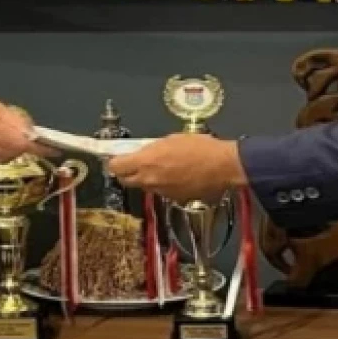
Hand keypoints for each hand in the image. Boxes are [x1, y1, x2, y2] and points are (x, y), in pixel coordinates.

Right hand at [0, 91, 57, 163]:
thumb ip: (11, 119)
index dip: (37, 147)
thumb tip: (31, 132)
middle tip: (31, 139)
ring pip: (1, 161)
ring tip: (12, 140)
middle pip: (12, 154)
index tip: (52, 148)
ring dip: (11, 152)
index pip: (18, 142)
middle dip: (24, 147)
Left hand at [107, 133, 247, 202]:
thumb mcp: (171, 139)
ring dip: (147, 178)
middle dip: (127, 172)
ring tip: (163, 168)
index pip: (115, 167)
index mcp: (146, 162)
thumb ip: (153, 148)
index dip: (115, 162)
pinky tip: (177, 176)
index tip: (119, 157)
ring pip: (145, 186)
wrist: (223, 166)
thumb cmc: (199, 146)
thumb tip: (144, 153)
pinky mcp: (174, 199)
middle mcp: (149, 180)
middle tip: (136, 163)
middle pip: (126, 180)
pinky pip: (162, 191)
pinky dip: (164, 185)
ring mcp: (162, 192)